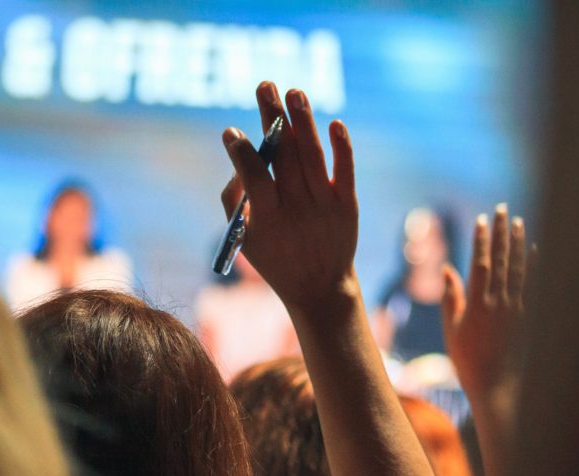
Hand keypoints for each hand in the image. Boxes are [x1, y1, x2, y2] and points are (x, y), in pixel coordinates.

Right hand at [220, 81, 358, 312]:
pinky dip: (341, 147)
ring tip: (294, 91)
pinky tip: (334, 123)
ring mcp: (325, 205)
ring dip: (304, 120)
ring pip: (313, 156)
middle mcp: (298, 209)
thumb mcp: (245, 239)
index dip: (242, 152)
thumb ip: (233, 201)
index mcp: (269, 219)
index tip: (231, 131)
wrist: (320, 286)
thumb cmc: (275, 258)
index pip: (255, 177)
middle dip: (272, 118)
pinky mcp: (347, 204)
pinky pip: (345, 170)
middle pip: (285, 156)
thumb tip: (238, 161)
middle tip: (264, 85)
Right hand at [441, 204, 534, 402]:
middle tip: (502, 209)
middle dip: (502, 233)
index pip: (480, 263)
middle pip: (501, 260)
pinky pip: (532, 285)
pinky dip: (533, 266)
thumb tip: (448, 269)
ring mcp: (516, 309)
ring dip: (518, 243)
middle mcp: (498, 303)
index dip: (481, 240)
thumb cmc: (467, 359)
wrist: (496, 385)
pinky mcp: (528, 316)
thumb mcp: (452, 329)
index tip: (482, 220)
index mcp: (477, 305)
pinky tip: (535, 250)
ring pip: (518, 268)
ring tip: (518, 222)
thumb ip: (452, 297)